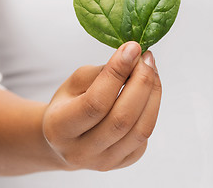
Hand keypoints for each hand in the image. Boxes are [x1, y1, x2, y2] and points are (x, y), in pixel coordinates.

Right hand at [42, 42, 160, 170]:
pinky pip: (144, 136)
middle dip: (142, 83)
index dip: (118, 73)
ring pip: (140, 130)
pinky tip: (145, 94)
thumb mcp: (75, 84)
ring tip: (152, 71)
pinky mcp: (123, 163)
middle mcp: (81, 151)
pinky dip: (150, 110)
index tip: (133, 48)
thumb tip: (135, 57)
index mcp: (60, 128)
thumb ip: (103, 72)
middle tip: (147, 58)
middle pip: (122, 119)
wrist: (64, 140)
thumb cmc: (69, 104)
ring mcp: (104, 162)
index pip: (96, 102)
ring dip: (153, 95)